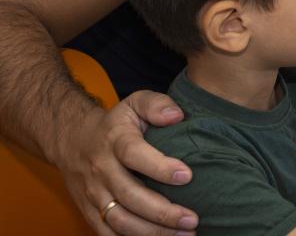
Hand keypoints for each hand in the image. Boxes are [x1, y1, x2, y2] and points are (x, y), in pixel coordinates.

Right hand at [59, 93, 197, 235]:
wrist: (72, 140)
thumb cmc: (116, 123)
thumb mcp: (135, 104)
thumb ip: (156, 105)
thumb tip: (176, 115)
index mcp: (115, 141)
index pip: (134, 154)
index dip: (160, 167)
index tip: (188, 176)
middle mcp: (102, 170)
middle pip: (129, 195)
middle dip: (162, 212)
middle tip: (192, 220)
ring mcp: (94, 194)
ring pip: (119, 220)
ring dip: (152, 233)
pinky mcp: (90, 211)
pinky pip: (107, 233)